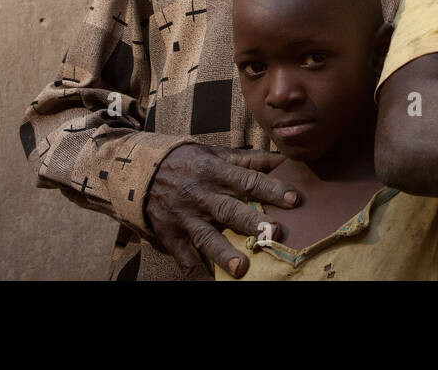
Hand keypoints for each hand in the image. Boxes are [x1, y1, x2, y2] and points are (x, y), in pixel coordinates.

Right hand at [145, 144, 295, 278]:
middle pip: (229, 209)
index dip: (271, 189)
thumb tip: (283, 160)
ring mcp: (185, 217)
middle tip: (274, 232)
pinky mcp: (171, 235)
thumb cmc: (191, 162)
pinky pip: (184, 258)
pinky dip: (196, 273)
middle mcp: (201, 194)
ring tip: (241, 269)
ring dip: (223, 252)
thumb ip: (250, 159)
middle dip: (251, 222)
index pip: (248, 180)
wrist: (143, 170)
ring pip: (206, 236)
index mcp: (216, 171)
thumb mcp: (218, 154)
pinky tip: (209, 283)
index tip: (294, 199)